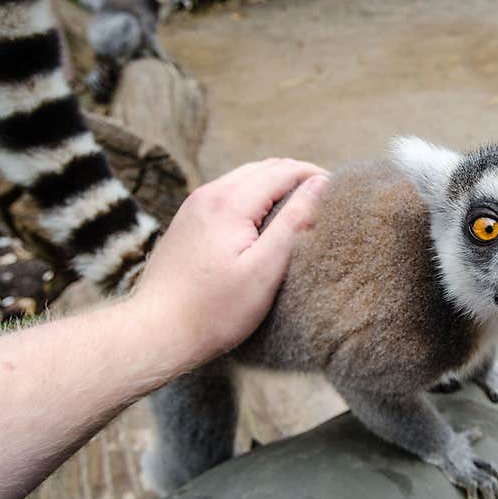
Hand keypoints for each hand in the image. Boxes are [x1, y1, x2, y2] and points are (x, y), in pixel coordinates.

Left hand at [131, 158, 328, 364]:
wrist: (157, 330)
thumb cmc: (215, 310)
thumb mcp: (265, 269)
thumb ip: (294, 223)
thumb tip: (319, 186)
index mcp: (229, 202)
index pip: (283, 171)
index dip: (315, 176)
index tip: (340, 191)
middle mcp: (209, 194)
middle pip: (264, 168)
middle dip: (297, 176)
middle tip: (326, 197)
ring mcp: (194, 206)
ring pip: (245, 179)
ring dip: (276, 184)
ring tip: (302, 206)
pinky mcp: (188, 221)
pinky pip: (228, 194)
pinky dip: (255, 196)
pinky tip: (266, 219)